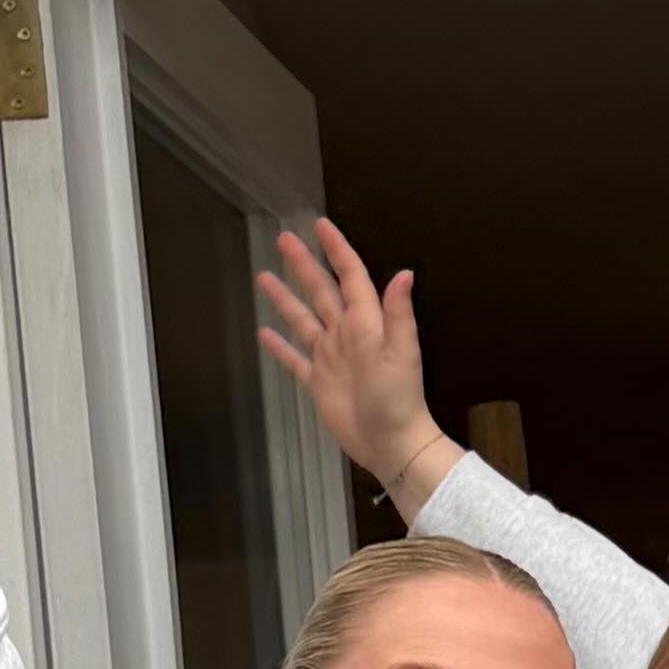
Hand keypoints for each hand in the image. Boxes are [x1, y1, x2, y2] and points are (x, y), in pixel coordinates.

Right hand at [257, 219, 451, 510]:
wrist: (392, 442)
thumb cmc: (399, 399)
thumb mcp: (401, 352)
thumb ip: (398, 313)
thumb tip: (404, 273)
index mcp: (365, 323)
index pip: (349, 277)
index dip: (336, 250)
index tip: (320, 225)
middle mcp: (345, 334)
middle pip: (320, 290)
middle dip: (303, 264)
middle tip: (283, 239)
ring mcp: (329, 358)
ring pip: (302, 319)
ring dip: (285, 298)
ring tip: (263, 276)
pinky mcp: (318, 383)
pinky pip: (295, 359)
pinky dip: (279, 346)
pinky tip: (264, 332)